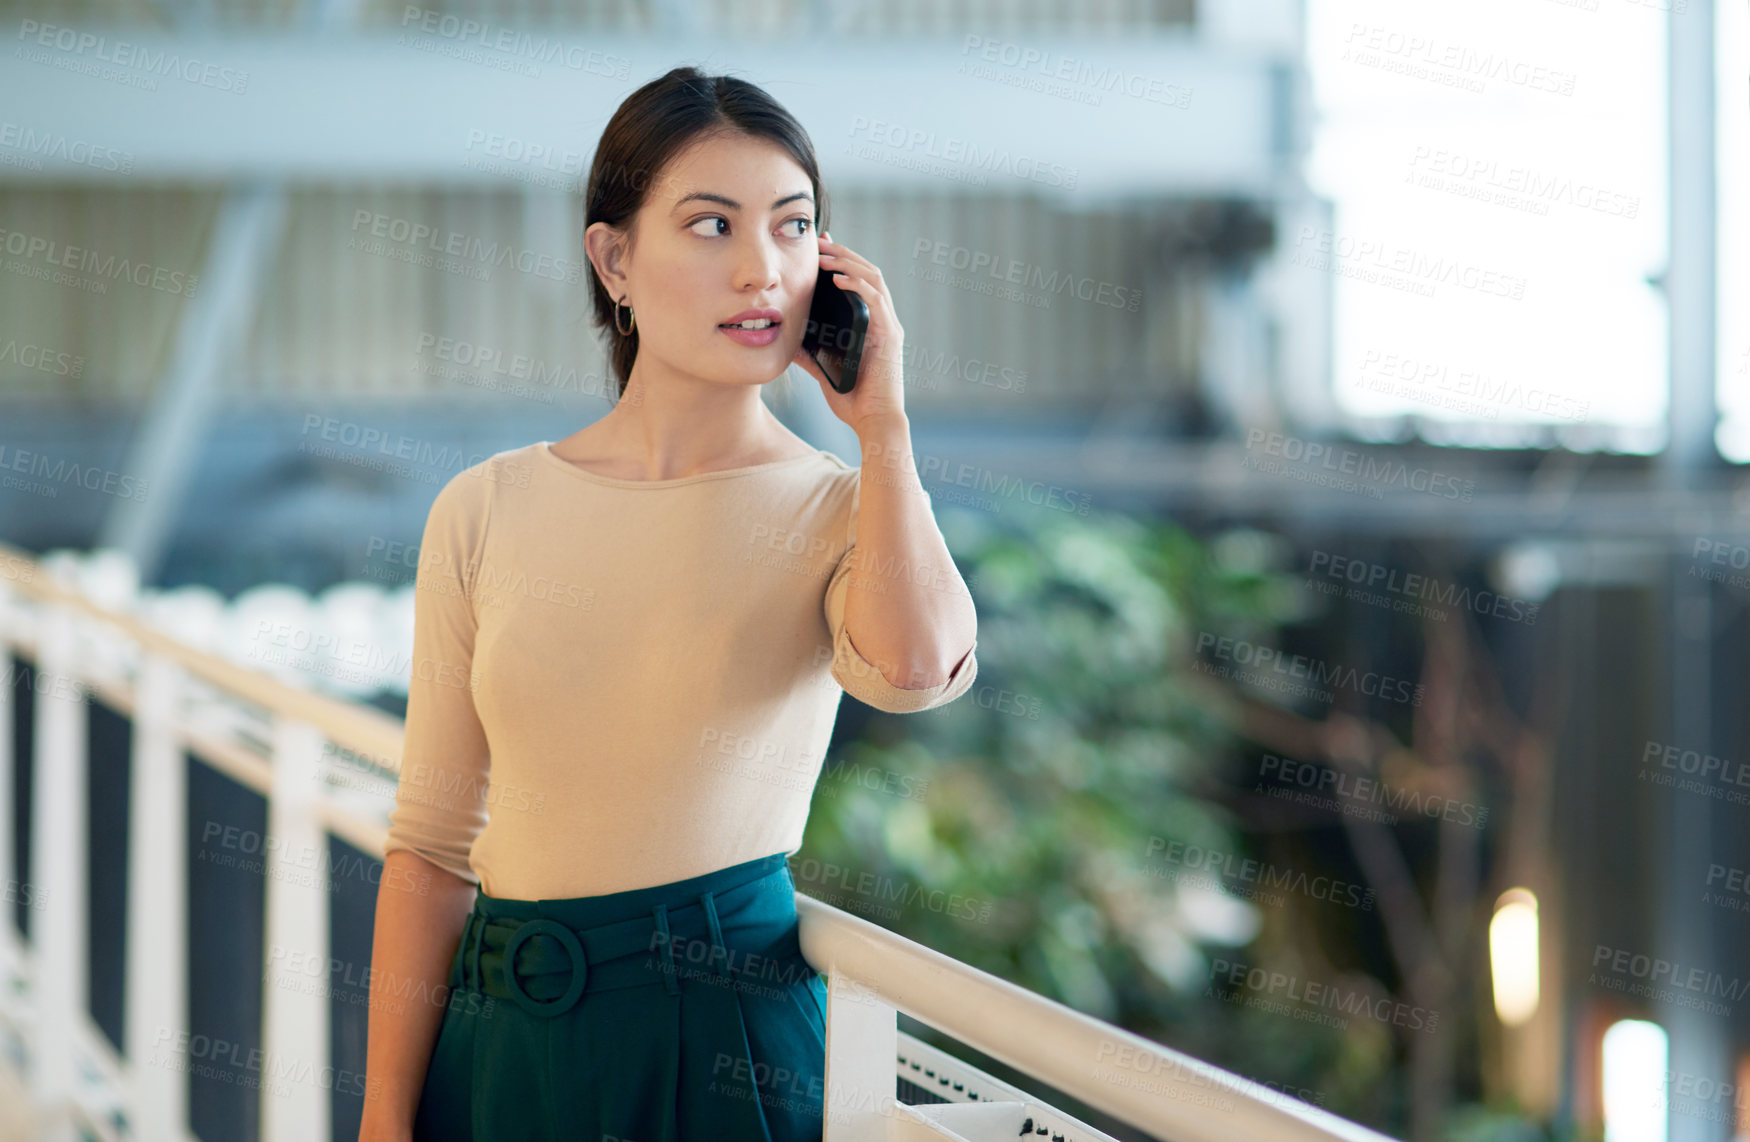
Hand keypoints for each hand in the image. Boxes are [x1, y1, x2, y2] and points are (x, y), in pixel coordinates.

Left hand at [791, 230, 907, 434]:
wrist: (873, 422)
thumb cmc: (853, 400)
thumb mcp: (824, 371)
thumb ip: (809, 354)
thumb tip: (787, 342)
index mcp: (871, 326)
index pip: (859, 282)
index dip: (842, 261)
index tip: (821, 249)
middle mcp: (883, 321)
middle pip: (867, 273)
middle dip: (843, 254)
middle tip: (819, 242)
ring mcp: (888, 326)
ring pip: (873, 279)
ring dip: (849, 262)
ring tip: (826, 253)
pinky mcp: (889, 335)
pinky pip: (876, 301)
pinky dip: (858, 285)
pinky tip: (839, 278)